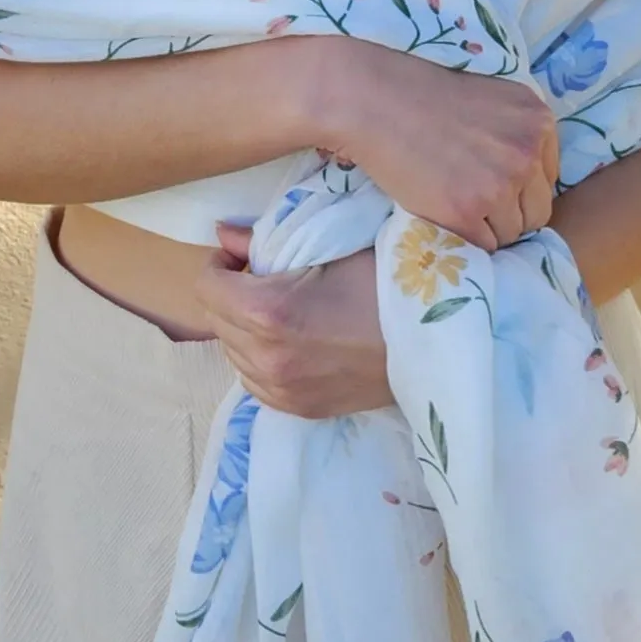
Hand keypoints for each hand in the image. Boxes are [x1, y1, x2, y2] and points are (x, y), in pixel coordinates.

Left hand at [190, 223, 395, 418]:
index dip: (220, 265)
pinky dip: (259, 358)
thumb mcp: (330, 246)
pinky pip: (253, 381)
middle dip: (229, 294)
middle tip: (263, 278)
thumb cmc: (387, 281)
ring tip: (279, 310)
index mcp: (268, 311)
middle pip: (215, 319)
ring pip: (232, 352)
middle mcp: (266, 357)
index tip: (242, 258)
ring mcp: (282, 390)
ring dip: (242, 328)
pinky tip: (289, 341)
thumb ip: (266, 241)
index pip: (206, 287)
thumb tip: (222, 232)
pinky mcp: (299, 409)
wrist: (434, 341)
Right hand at [297, 39, 558, 251]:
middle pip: (537, 210)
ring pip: (513, 233)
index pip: (547, 178)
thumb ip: (519, 135)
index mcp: (539, 121)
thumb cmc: (425, 97)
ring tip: (453, 201)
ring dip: (486, 226)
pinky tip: (441, 210)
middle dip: (508, 211)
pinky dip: (465, 236)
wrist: (374, 100)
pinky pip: (484, 245)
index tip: (488, 179)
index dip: (518, 186)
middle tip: (471, 198)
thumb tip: (532, 182)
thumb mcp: (493, 101)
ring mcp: (500, 183)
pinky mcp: (468, 210)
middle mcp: (528, 152)